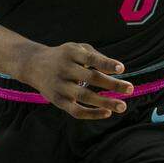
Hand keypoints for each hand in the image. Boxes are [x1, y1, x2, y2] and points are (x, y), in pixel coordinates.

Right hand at [15, 42, 134, 119]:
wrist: (33, 65)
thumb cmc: (63, 56)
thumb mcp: (76, 48)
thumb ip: (96, 56)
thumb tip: (117, 70)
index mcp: (70, 53)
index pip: (90, 58)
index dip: (106, 63)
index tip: (121, 69)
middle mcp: (64, 69)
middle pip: (90, 78)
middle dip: (112, 84)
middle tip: (130, 88)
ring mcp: (60, 86)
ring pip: (84, 96)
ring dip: (105, 102)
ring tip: (122, 106)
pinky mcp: (58, 101)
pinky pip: (76, 111)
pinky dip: (92, 114)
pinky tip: (107, 113)